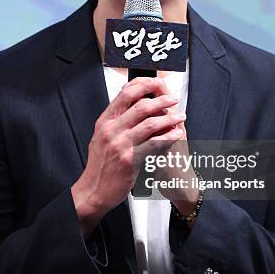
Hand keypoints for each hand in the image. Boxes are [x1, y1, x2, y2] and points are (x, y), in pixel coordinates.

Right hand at [71, 77, 184, 235]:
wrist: (94, 190)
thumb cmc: (100, 165)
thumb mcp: (101, 136)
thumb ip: (115, 120)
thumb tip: (132, 101)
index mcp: (105, 121)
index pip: (125, 94)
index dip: (144, 85)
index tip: (157, 83)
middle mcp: (111, 130)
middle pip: (141, 106)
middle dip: (162, 100)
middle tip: (174, 100)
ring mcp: (121, 144)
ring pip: (151, 124)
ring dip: (170, 118)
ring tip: (180, 117)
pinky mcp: (130, 160)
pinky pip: (155, 144)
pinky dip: (169, 137)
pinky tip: (176, 135)